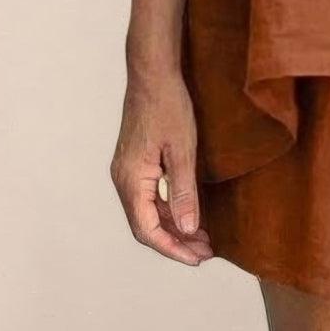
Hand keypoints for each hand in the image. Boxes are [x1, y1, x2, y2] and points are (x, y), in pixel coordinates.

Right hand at [110, 69, 214, 265]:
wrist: (153, 72)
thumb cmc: (167, 104)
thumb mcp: (182, 149)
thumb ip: (184, 191)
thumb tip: (189, 229)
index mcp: (130, 179)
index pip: (147, 230)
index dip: (172, 248)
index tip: (197, 258)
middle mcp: (123, 179)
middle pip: (146, 225)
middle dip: (176, 241)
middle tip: (206, 251)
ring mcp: (127, 170)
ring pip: (147, 211)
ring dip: (173, 225)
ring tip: (202, 237)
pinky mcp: (135, 161)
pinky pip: (149, 196)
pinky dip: (168, 208)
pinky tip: (188, 211)